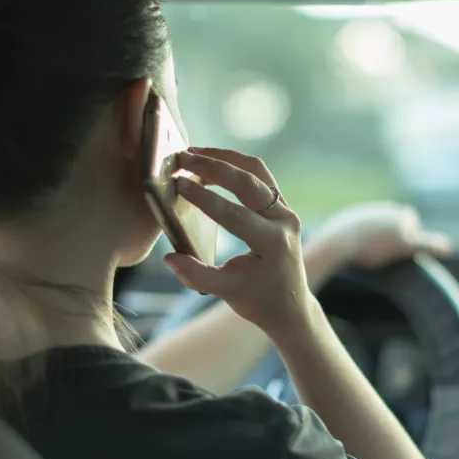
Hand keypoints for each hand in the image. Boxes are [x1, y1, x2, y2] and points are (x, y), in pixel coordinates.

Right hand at [161, 148, 312, 336]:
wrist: (289, 305)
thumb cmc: (258, 300)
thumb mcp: (227, 292)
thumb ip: (197, 276)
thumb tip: (169, 258)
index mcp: (273, 243)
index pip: (234, 214)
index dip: (204, 197)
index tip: (178, 183)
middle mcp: (284, 222)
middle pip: (249, 182)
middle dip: (213, 166)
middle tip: (182, 157)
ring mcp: (286, 211)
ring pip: (256, 171)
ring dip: (225, 158)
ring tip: (194, 153)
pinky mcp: (282, 206)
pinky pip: (259, 177)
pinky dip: (235, 166)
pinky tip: (210, 164)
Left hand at [310, 202, 450, 269]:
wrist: (341, 242)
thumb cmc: (375, 247)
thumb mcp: (406, 247)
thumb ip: (429, 245)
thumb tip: (449, 246)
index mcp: (400, 213)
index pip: (414, 227)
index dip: (411, 241)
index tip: (401, 252)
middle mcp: (385, 208)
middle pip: (397, 225)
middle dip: (395, 237)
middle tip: (386, 254)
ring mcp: (367, 212)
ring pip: (379, 227)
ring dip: (379, 237)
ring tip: (372, 253)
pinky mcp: (349, 219)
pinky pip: (361, 230)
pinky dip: (362, 239)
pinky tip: (358, 250)